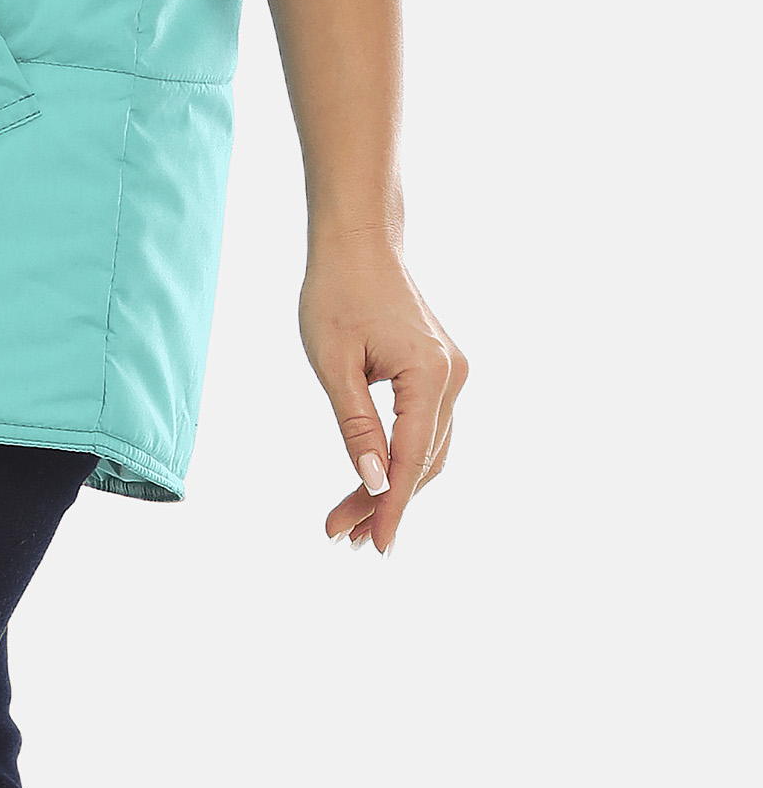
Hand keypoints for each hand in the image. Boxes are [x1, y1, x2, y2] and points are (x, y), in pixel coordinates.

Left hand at [299, 233, 467, 553]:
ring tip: (351, 522)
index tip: (376, 546)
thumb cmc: (336, 292)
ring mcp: (453, 374)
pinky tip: (375, 481)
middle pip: (423, 460)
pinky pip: (426, 428)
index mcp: (429, 373)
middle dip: (385, 501)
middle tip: (340, 535)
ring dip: (395, 485)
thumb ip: (356, 425)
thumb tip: (376, 484)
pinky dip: (403, 457)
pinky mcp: (442, 371)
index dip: (394, 507)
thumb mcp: (333, 361)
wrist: (357, 241)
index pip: (413, 459)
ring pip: (428, 449)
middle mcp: (453, 377)